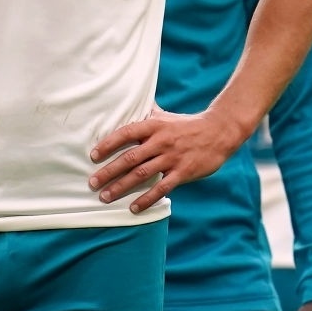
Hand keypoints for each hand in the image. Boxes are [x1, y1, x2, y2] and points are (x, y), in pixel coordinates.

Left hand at [91, 108, 244, 212]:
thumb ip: (146, 114)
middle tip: (92, 183)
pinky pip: (162, 188)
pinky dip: (147, 199)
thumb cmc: (187, 125)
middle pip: (129, 158)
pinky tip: (133, 207)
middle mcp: (161, 141)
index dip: (108, 145)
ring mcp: (172, 158)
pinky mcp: (184, 172)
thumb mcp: (165, 116)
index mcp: (154, 126)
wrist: (219, 131)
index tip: (93, 156)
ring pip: (142, 175)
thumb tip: (125, 102)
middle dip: (108, 172)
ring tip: (105, 197)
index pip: (125, 133)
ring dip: (121, 187)